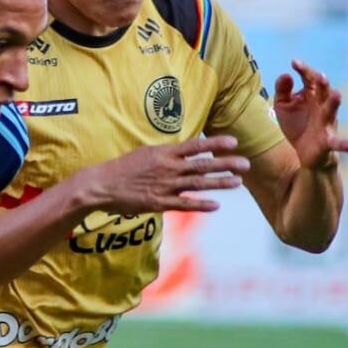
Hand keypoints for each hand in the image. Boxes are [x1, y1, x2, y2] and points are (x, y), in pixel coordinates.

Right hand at [82, 136, 248, 215]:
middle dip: (226, 164)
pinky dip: (200, 204)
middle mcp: (168, 168)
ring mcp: (164, 186)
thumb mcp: (145, 153)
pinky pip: (184, 204)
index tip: (234, 141)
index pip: (195, 146)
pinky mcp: (158, 202)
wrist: (101, 184)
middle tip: (246, 163)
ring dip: (219, 183)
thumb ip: (166, 154)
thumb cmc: (123, 168)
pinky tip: (216, 206)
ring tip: (238, 182)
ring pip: (197, 184)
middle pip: (202, 165)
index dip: (216, 143)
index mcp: (164, 153)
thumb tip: (183, 152)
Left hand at [274, 61, 347, 172]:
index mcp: (312, 95)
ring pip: (331, 111)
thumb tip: (286, 74)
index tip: (295, 62)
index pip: (310, 79)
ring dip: (333, 103)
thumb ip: (282, 90)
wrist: (305, 153)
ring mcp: (327, 123)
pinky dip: (346, 144)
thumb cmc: (297, 124)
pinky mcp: (328, 141)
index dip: (304, 70)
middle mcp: (322, 106)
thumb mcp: (283, 106)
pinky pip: (338, 143)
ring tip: (336, 94)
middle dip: (323, 83)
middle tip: (320, 76)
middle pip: (324, 92)